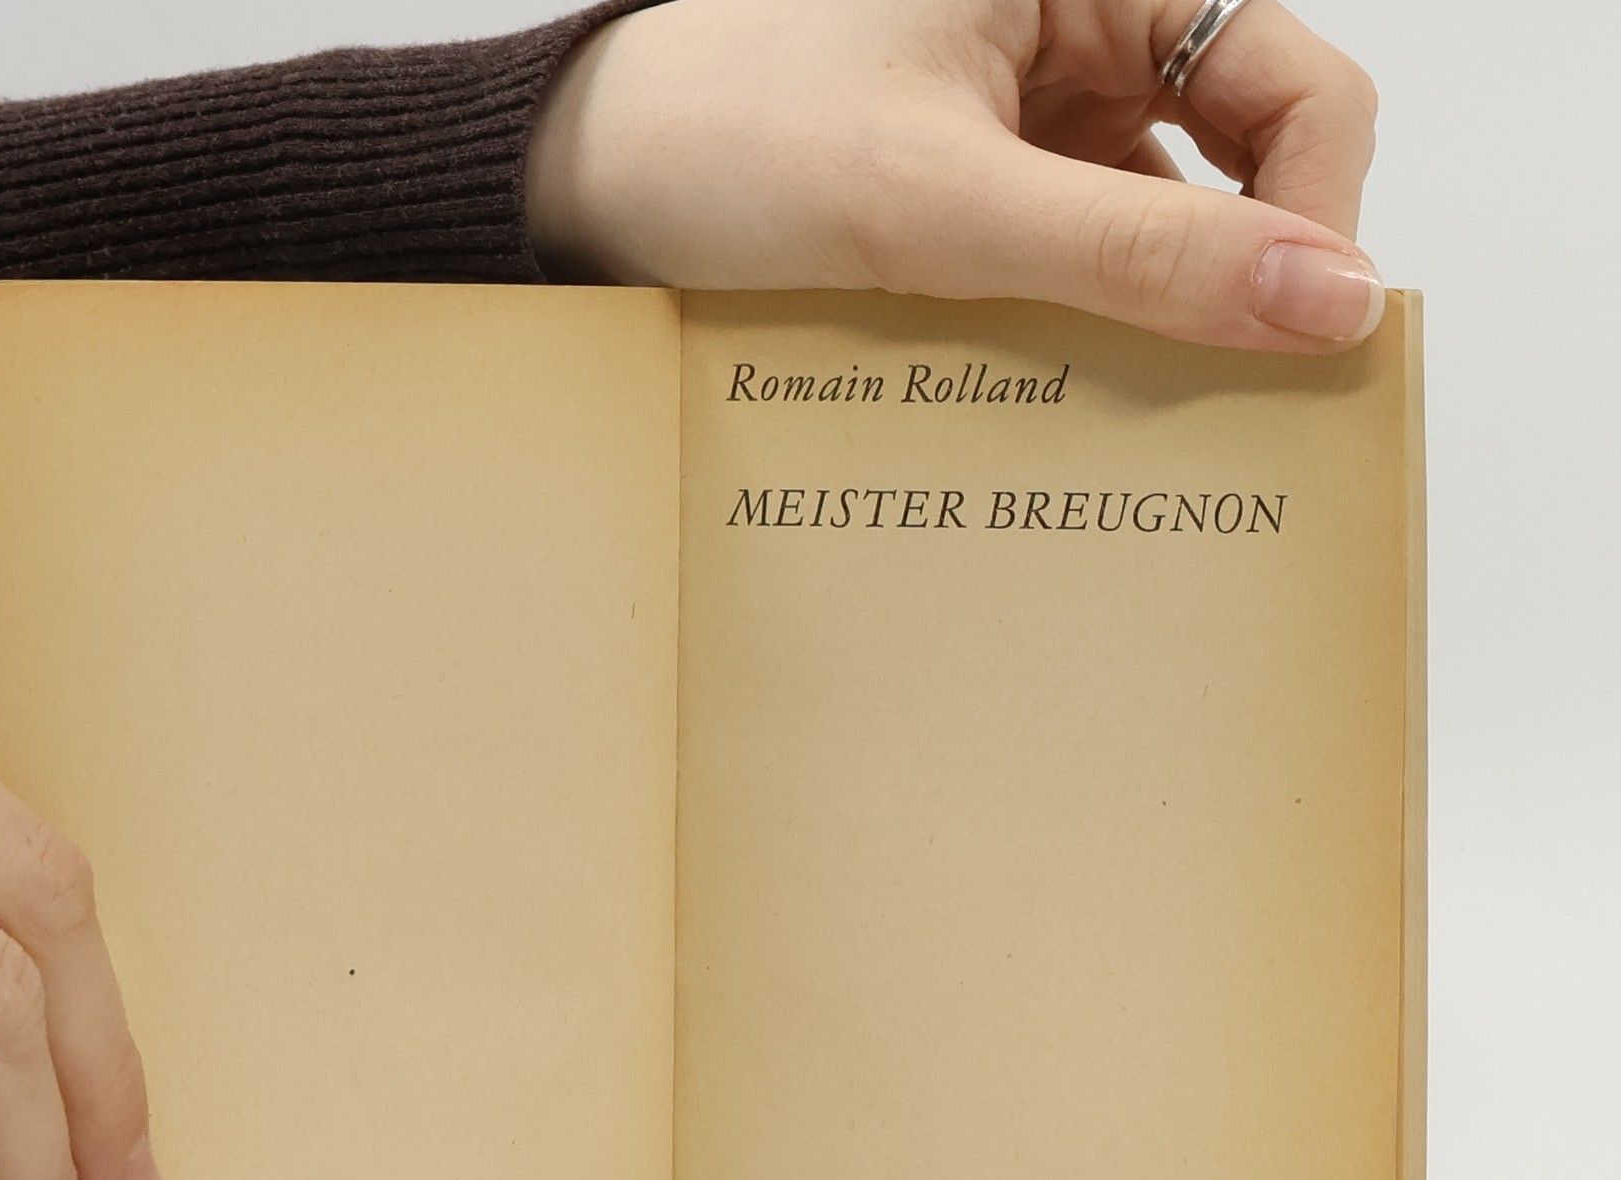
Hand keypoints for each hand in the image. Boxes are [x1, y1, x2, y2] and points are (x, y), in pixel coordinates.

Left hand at [528, 0, 1383, 351]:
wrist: (589, 181)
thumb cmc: (728, 141)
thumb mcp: (945, 204)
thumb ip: (1140, 249)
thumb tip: (1329, 298)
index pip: (1294, 85)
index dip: (1317, 214)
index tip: (1297, 341)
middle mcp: (1081, 23)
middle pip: (1242, 154)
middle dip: (1238, 271)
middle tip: (1221, 394)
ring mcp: (1034, 105)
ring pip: (1161, 216)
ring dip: (1153, 310)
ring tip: (1129, 402)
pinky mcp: (984, 177)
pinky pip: (1081, 251)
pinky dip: (1083, 318)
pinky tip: (1058, 380)